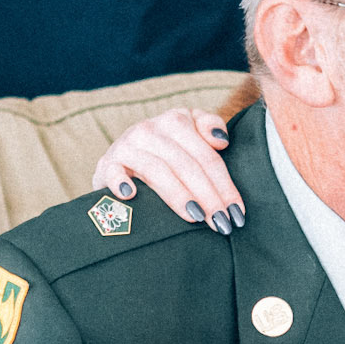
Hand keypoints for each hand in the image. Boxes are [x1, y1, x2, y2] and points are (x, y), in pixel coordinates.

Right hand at [92, 108, 244, 233]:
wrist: (120, 159)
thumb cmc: (166, 152)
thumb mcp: (189, 131)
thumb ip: (208, 126)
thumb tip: (221, 140)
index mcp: (176, 120)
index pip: (207, 157)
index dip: (225, 185)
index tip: (237, 212)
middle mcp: (150, 129)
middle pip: (187, 166)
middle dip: (209, 197)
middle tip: (222, 223)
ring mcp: (127, 145)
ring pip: (158, 171)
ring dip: (179, 196)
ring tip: (196, 218)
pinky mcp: (107, 163)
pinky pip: (114, 172)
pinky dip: (121, 183)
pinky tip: (132, 196)